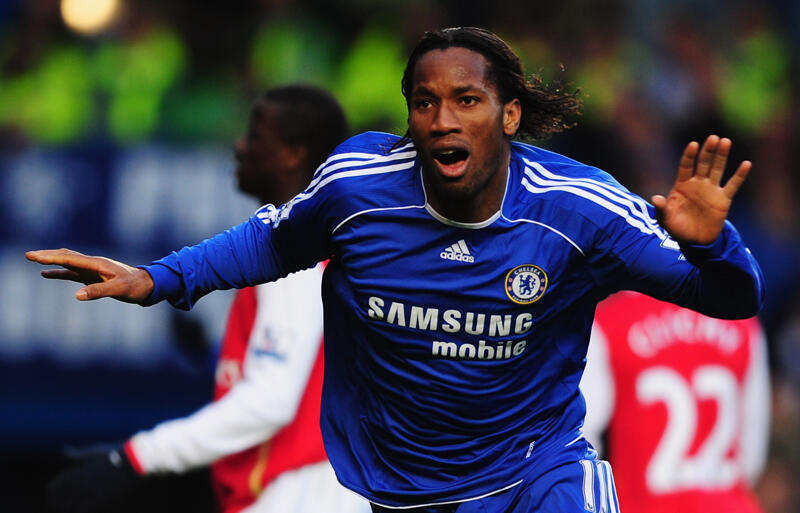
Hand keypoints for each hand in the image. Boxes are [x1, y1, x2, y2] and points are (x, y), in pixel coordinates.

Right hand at [25, 249, 153, 302]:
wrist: (147, 284)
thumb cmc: (135, 287)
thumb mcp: (118, 290)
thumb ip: (98, 291)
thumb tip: (77, 295)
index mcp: (97, 264)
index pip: (70, 258)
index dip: (51, 257)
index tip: (35, 256)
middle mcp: (93, 264)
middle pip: (66, 256)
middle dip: (47, 255)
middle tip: (28, 255)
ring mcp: (92, 269)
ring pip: (67, 262)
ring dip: (51, 261)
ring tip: (33, 259)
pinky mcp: (93, 276)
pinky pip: (72, 272)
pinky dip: (59, 272)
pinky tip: (47, 274)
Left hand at [46, 448, 141, 512]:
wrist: (133, 460)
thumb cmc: (113, 452)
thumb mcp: (93, 451)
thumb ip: (77, 454)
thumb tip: (63, 450)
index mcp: (77, 471)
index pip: (55, 486)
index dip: (52, 490)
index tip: (51, 492)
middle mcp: (81, 483)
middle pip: (59, 498)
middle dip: (56, 501)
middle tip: (56, 502)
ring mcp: (91, 492)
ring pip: (69, 506)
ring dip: (67, 507)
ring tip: (68, 507)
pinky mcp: (102, 499)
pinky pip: (83, 510)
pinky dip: (80, 510)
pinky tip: (81, 509)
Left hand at [652, 135, 750, 244]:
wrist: (694, 240)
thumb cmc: (677, 227)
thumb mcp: (665, 219)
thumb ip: (661, 208)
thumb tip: (655, 198)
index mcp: (682, 185)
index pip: (685, 166)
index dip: (689, 156)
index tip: (693, 144)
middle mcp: (697, 184)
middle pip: (703, 163)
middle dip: (708, 151)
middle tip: (713, 138)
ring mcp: (711, 190)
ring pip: (717, 169)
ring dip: (721, 156)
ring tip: (726, 142)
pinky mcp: (723, 199)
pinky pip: (733, 185)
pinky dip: (740, 175)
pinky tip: (746, 164)